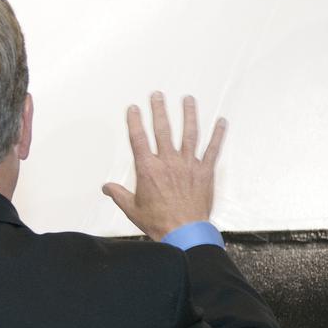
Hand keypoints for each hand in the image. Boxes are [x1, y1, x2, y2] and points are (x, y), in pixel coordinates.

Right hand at [102, 93, 225, 240]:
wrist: (184, 232)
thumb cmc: (157, 221)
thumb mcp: (132, 208)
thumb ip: (118, 194)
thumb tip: (106, 187)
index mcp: (147, 169)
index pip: (138, 139)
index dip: (134, 121)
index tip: (133, 108)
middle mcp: (168, 162)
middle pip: (163, 130)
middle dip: (159, 110)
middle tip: (157, 95)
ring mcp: (188, 165)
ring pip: (189, 134)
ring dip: (189, 114)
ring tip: (188, 99)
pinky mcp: (205, 172)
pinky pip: (213, 149)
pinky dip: (218, 135)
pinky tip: (221, 122)